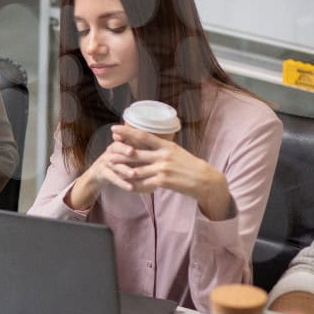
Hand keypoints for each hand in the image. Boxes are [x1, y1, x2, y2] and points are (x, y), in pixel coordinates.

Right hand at [65, 138, 139, 208]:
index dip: (127, 141)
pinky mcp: (103, 174)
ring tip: (134, 174)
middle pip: (116, 149)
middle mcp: (110, 152)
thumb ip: (137, 149)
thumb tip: (156, 148)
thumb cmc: (117, 162)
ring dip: (124, 169)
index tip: (133, 145)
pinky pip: (113, 178)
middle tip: (132, 153)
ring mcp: (105, 163)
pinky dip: (122, 183)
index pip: (122, 138)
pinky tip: (131, 188)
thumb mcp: (123, 153)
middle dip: (124, 150)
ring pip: (115, 165)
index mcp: (117, 145)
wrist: (97, 173)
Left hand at [110, 125, 230, 219]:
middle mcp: (163, 155)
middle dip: (120, 153)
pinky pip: (144, 183)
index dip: (127, 132)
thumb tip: (146, 142)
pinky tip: (126, 185)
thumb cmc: (189, 165)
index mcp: (166, 145)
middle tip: (108, 152)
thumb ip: (160, 148)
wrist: (205, 180)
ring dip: (123, 170)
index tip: (114, 129)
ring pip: (137, 169)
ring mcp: (162, 169)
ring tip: (112, 168)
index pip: (143, 136)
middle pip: (136, 153)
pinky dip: (134, 184)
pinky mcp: (163, 181)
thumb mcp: (176, 151)